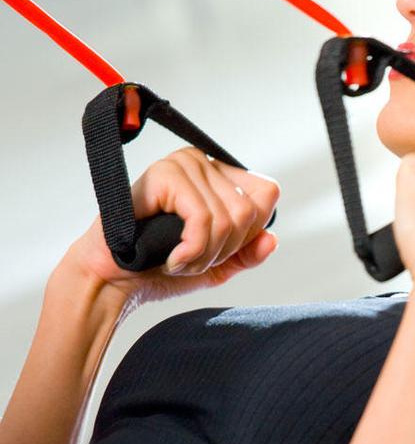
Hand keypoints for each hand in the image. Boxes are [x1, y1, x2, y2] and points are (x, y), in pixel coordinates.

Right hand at [65, 146, 280, 309]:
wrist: (113, 282)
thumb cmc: (159, 268)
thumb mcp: (217, 265)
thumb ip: (247, 253)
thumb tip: (271, 238)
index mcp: (218, 174)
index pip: (267, 192)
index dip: (249, 231)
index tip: (216, 250)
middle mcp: (202, 161)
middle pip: (249, 209)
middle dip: (224, 249)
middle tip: (192, 260)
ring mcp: (182, 164)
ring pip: (228, 218)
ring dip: (205, 255)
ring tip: (179, 260)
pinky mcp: (164, 176)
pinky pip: (203, 219)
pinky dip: (192, 251)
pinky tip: (172, 259)